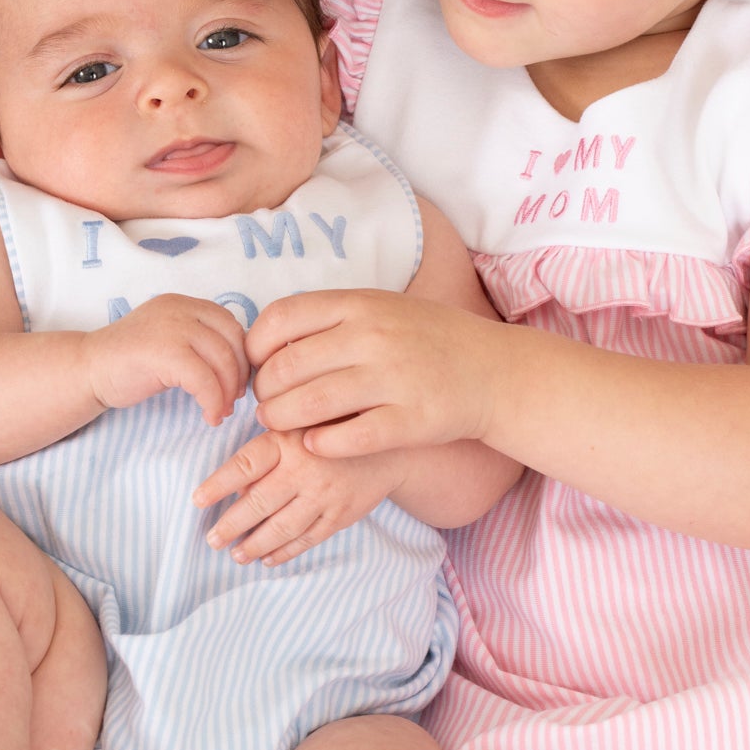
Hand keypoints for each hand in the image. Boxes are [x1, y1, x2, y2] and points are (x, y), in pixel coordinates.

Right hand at [84, 295, 248, 424]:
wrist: (87, 370)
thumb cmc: (129, 362)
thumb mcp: (168, 338)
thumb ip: (197, 340)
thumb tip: (238, 364)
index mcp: (183, 304)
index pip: (231, 324)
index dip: (242, 355)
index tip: (237, 380)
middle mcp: (180, 309)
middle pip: (232, 341)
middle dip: (239, 374)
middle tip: (233, 400)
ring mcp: (172, 328)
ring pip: (222, 361)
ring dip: (227, 392)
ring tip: (220, 412)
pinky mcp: (164, 353)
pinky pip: (204, 380)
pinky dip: (213, 402)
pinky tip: (208, 416)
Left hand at [193, 429, 404, 564]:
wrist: (390, 444)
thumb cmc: (333, 427)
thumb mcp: (298, 422)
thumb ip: (268, 447)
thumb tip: (237, 485)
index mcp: (287, 440)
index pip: (244, 466)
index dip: (218, 485)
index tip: (197, 501)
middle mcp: (304, 469)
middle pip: (258, 504)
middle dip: (231, 525)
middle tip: (212, 540)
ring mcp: (324, 495)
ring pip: (281, 528)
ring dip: (255, 545)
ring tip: (236, 554)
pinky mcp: (340, 515)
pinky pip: (307, 539)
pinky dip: (285, 552)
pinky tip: (268, 559)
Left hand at [247, 290, 502, 456]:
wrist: (492, 371)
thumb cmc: (427, 339)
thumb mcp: (382, 309)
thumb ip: (332, 318)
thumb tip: (267, 338)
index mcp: (361, 304)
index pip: (282, 318)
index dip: (256, 346)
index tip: (256, 364)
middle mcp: (374, 337)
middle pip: (289, 367)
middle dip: (264, 391)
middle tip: (265, 403)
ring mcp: (394, 379)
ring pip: (311, 404)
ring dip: (282, 420)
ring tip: (278, 425)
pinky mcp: (411, 420)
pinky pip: (349, 438)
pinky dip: (322, 444)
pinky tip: (315, 445)